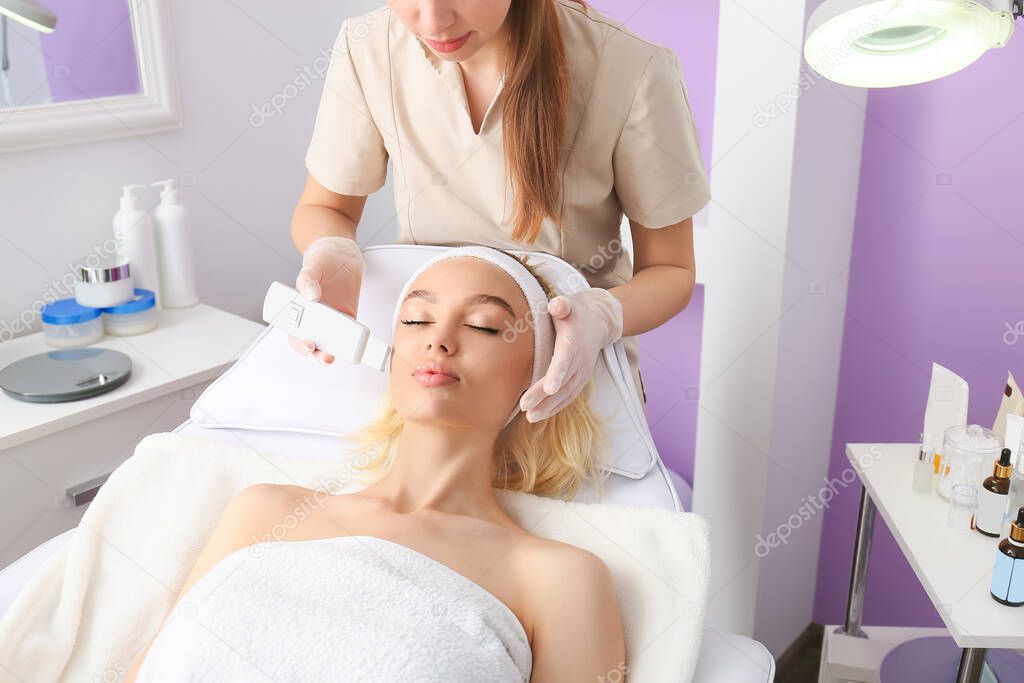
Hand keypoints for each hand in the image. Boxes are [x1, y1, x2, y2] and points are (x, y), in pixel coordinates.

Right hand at [288, 236, 364, 364]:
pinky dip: (353, 340)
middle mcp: (314, 318)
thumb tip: (310, 296)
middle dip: (317, 353)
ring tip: (339, 354)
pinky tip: (357, 343)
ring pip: (331, 343)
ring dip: (335, 351)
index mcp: (298, 310)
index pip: (294, 333)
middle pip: (312, 343)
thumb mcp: (311, 265)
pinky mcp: (348, 317)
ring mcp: (331, 319)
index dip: (298, 343)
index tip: (307, 344)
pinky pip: (350, 333)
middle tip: (324, 355)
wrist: (341, 253)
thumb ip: (307, 279)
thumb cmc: (320, 260)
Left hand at [518, 287, 622, 421]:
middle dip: (544, 396)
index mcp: (574, 342)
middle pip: (562, 381)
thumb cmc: (576, 312)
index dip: (558, 373)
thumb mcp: (569, 304)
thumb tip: (557, 305)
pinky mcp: (581, 379)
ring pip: (566, 393)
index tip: (549, 388)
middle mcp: (580, 361)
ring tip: (530, 417)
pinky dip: (556, 407)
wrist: (600, 321)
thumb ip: (562, 305)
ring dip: (549, 406)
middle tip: (525, 407)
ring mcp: (582, 372)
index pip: (565, 359)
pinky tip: (540, 415)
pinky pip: (569, 396)